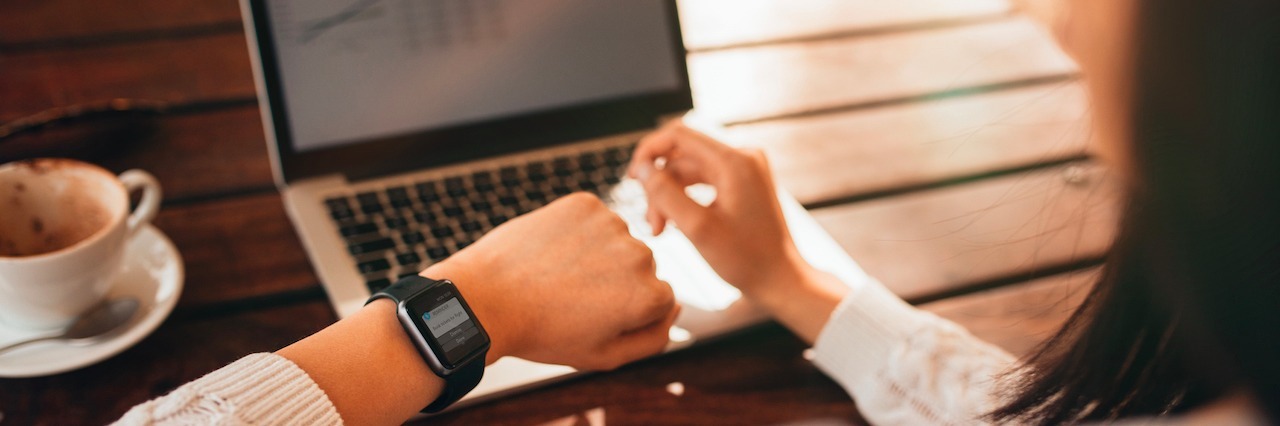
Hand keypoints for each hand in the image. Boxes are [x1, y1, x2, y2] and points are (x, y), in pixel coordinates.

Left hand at [425, 193, 678, 369]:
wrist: (485, 298)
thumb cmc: (544, 332)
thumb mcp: (604, 355)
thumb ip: (653, 337)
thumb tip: (677, 306)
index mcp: (649, 295)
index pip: (659, 299)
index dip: (626, 310)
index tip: (593, 315)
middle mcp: (639, 255)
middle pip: (640, 267)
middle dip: (614, 280)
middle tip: (571, 298)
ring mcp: (612, 224)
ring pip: (616, 241)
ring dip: (597, 254)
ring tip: (558, 275)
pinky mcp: (584, 203)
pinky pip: (592, 218)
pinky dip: (577, 231)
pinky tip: (552, 251)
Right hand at [628, 120, 847, 343]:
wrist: (781, 280)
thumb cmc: (745, 260)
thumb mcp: (697, 229)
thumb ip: (665, 194)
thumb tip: (641, 169)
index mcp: (734, 161)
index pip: (678, 135)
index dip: (649, 151)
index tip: (631, 178)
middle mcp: (743, 157)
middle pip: (682, 155)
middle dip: (660, 185)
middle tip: (652, 225)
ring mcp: (746, 169)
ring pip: (690, 170)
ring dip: (670, 195)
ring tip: (660, 230)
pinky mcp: (745, 183)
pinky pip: (704, 180)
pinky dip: (686, 198)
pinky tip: (676, 222)